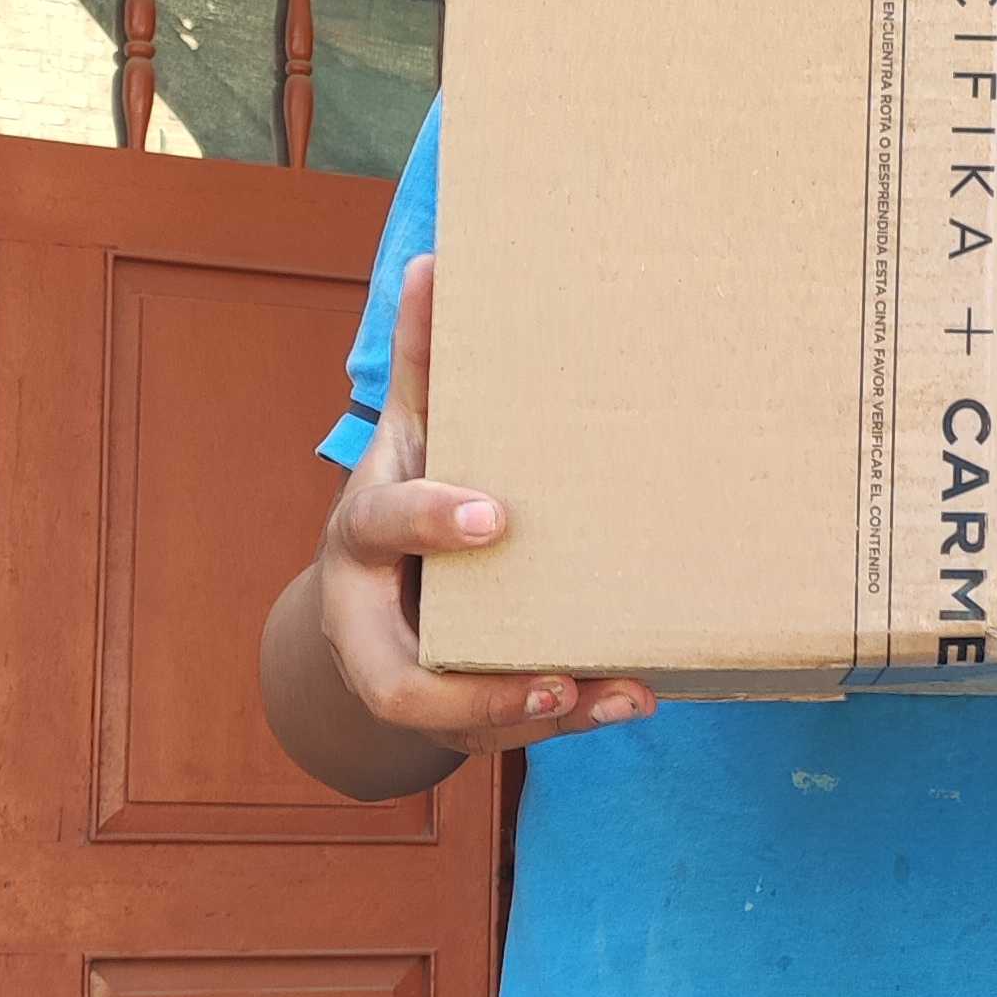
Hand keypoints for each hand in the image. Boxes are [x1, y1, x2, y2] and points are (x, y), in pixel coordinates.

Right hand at [309, 254, 652, 764]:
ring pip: (461, 721)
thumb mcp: (409, 433)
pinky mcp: (457, 715)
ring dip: (538, 716)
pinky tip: (633, 696)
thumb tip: (438, 263)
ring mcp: (415, 679)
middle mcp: (375, 622)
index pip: (383, 528)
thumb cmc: (404, 498)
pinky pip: (505, 734)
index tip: (496, 515)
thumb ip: (427, 364)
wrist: (368, 599)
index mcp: (363, 536)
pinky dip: (572, 720)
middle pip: (401, 679)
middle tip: (553, 675)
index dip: (432, 522)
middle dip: (476, 688)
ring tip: (614, 694)